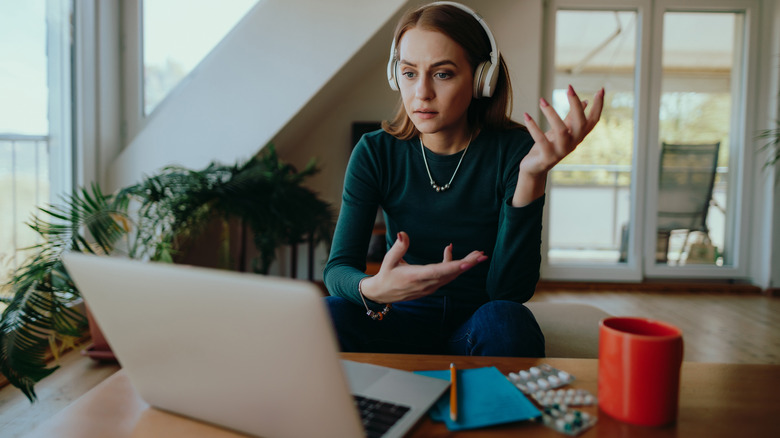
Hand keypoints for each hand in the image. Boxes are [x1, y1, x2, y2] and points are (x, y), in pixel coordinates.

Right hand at [360, 231, 487, 303]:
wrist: (382, 294)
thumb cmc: (386, 275)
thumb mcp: (389, 260)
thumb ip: (399, 246)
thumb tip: (403, 233)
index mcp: (415, 276)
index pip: (438, 271)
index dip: (453, 267)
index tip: (467, 264)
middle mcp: (426, 284)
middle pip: (451, 274)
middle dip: (467, 264)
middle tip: (482, 255)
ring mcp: (430, 287)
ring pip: (451, 275)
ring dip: (465, 265)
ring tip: (478, 254)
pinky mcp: (431, 287)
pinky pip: (446, 276)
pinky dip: (452, 265)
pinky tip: (450, 252)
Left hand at [512, 86, 603, 205]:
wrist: (535, 168)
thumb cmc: (550, 145)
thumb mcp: (563, 130)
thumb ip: (572, 117)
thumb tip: (586, 101)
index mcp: (578, 136)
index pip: (593, 120)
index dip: (599, 106)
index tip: (601, 89)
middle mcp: (573, 143)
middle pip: (580, 123)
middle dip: (576, 105)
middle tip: (569, 88)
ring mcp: (560, 151)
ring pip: (561, 131)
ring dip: (551, 114)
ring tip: (541, 100)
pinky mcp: (546, 156)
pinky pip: (540, 139)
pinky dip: (533, 127)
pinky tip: (526, 115)